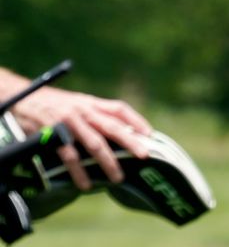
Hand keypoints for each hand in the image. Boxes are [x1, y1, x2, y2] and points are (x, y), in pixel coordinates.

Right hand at [10, 86, 152, 189]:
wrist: (24, 99)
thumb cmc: (54, 105)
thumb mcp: (78, 104)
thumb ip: (96, 115)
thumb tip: (121, 132)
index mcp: (92, 103)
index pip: (119, 109)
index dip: (136, 121)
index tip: (150, 134)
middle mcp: (84, 111)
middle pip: (112, 127)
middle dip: (131, 142)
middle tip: (145, 156)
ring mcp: (70, 122)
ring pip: (94, 144)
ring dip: (108, 162)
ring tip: (118, 178)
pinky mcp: (54, 134)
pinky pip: (69, 155)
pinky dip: (79, 171)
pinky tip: (86, 184)